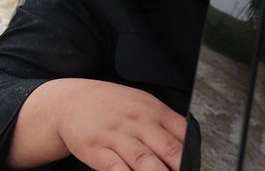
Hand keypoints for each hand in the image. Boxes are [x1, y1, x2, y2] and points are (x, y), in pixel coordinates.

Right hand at [7, 79, 185, 170]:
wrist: (70, 100)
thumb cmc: (110, 106)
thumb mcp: (141, 105)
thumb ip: (166, 125)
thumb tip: (190, 150)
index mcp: (154, 111)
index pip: (185, 136)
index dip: (194, 158)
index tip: (195, 169)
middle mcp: (138, 123)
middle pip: (170, 151)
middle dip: (181, 170)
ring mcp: (116, 136)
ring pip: (146, 163)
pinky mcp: (96, 149)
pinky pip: (116, 169)